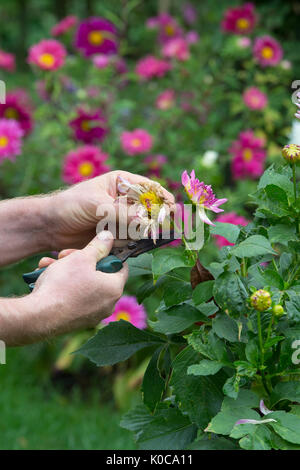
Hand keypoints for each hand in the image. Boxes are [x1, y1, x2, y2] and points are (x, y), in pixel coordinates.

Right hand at [13, 231, 127, 343]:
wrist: (39, 316)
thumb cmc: (63, 285)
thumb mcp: (81, 258)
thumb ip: (98, 247)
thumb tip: (109, 237)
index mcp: (114, 288)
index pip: (120, 266)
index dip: (107, 254)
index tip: (94, 249)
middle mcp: (108, 304)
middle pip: (99, 275)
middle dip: (81, 262)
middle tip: (65, 255)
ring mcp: (93, 315)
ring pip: (84, 286)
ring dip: (68, 272)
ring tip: (50, 265)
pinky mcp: (78, 322)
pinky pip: (75, 299)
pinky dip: (64, 288)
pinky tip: (47, 280)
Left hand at [47, 171, 174, 250]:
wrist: (50, 226)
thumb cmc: (70, 205)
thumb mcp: (95, 204)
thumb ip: (120, 212)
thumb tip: (144, 221)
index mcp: (122, 183)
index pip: (149, 188)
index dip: (162, 198)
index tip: (171, 209)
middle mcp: (125, 201)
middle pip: (149, 211)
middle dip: (150, 221)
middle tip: (151, 229)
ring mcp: (121, 219)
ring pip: (140, 229)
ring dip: (131, 234)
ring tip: (111, 233)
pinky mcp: (116, 236)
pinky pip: (128, 241)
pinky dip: (121, 244)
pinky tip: (107, 240)